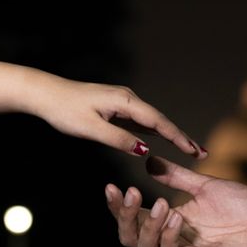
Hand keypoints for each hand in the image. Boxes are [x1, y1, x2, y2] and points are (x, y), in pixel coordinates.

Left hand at [34, 76, 205, 158]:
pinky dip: (154, 132)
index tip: (195, 150)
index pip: (158, 122)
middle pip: (160, 121)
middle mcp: (128, 99)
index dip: (178, 137)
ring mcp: (122, 102)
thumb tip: (145, 150)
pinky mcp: (115, 108)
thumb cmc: (65, 110)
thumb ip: (119, 139)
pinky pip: (140, 121)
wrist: (45, 94)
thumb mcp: (91, 129)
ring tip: (189, 149)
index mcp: (125, 101)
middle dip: (181, 137)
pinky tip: (162, 140)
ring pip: (152, 121)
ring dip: (170, 134)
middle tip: (201, 153)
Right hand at [105, 156, 246, 246]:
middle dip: (124, 217)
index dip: (118, 206)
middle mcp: (171, 242)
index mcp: (169, 223)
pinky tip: (177, 218)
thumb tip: (149, 161)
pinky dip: (169, 237)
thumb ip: (176, 177)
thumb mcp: (204, 186)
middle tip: (130, 193)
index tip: (111, 186)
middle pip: (131, 238)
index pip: (134, 218)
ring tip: (161, 204)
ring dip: (148, 226)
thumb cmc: (241, 206)